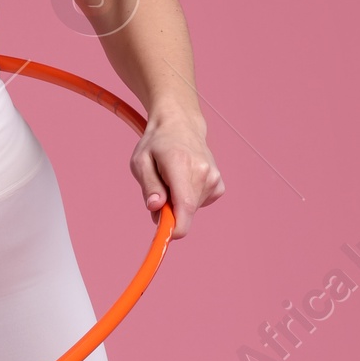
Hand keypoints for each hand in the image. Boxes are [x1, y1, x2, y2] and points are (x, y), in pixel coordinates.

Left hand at [130, 109, 223, 239]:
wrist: (181, 125)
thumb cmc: (157, 144)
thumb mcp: (141, 161)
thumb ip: (149, 186)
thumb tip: (156, 208)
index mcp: (181, 164)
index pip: (184, 206)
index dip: (176, 228)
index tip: (165, 235)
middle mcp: (203, 172)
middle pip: (185, 212)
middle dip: (168, 212)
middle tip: (158, 193)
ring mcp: (214, 178)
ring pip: (191, 210)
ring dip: (177, 204)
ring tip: (172, 180)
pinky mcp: (218, 186)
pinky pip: (199, 205)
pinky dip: (189, 199)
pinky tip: (185, 181)